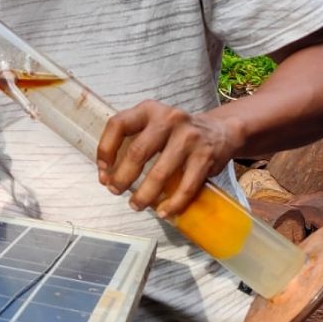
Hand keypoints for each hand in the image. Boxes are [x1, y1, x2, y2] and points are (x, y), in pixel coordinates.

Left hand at [95, 100, 244, 218]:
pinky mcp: (205, 156)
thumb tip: (107, 175)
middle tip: (115, 191)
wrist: (220, 131)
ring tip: (136, 205)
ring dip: (144, 194)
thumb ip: (132, 141)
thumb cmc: (176, 134)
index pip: (118, 125)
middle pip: (137, 152)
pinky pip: (186, 186)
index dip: (106, 149)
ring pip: (160, 173)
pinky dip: (172, 203)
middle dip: (122, 177)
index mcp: (149, 110)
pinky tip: (163, 211)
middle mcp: (168, 119)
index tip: (103, 170)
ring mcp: (189, 137)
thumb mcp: (154, 125)